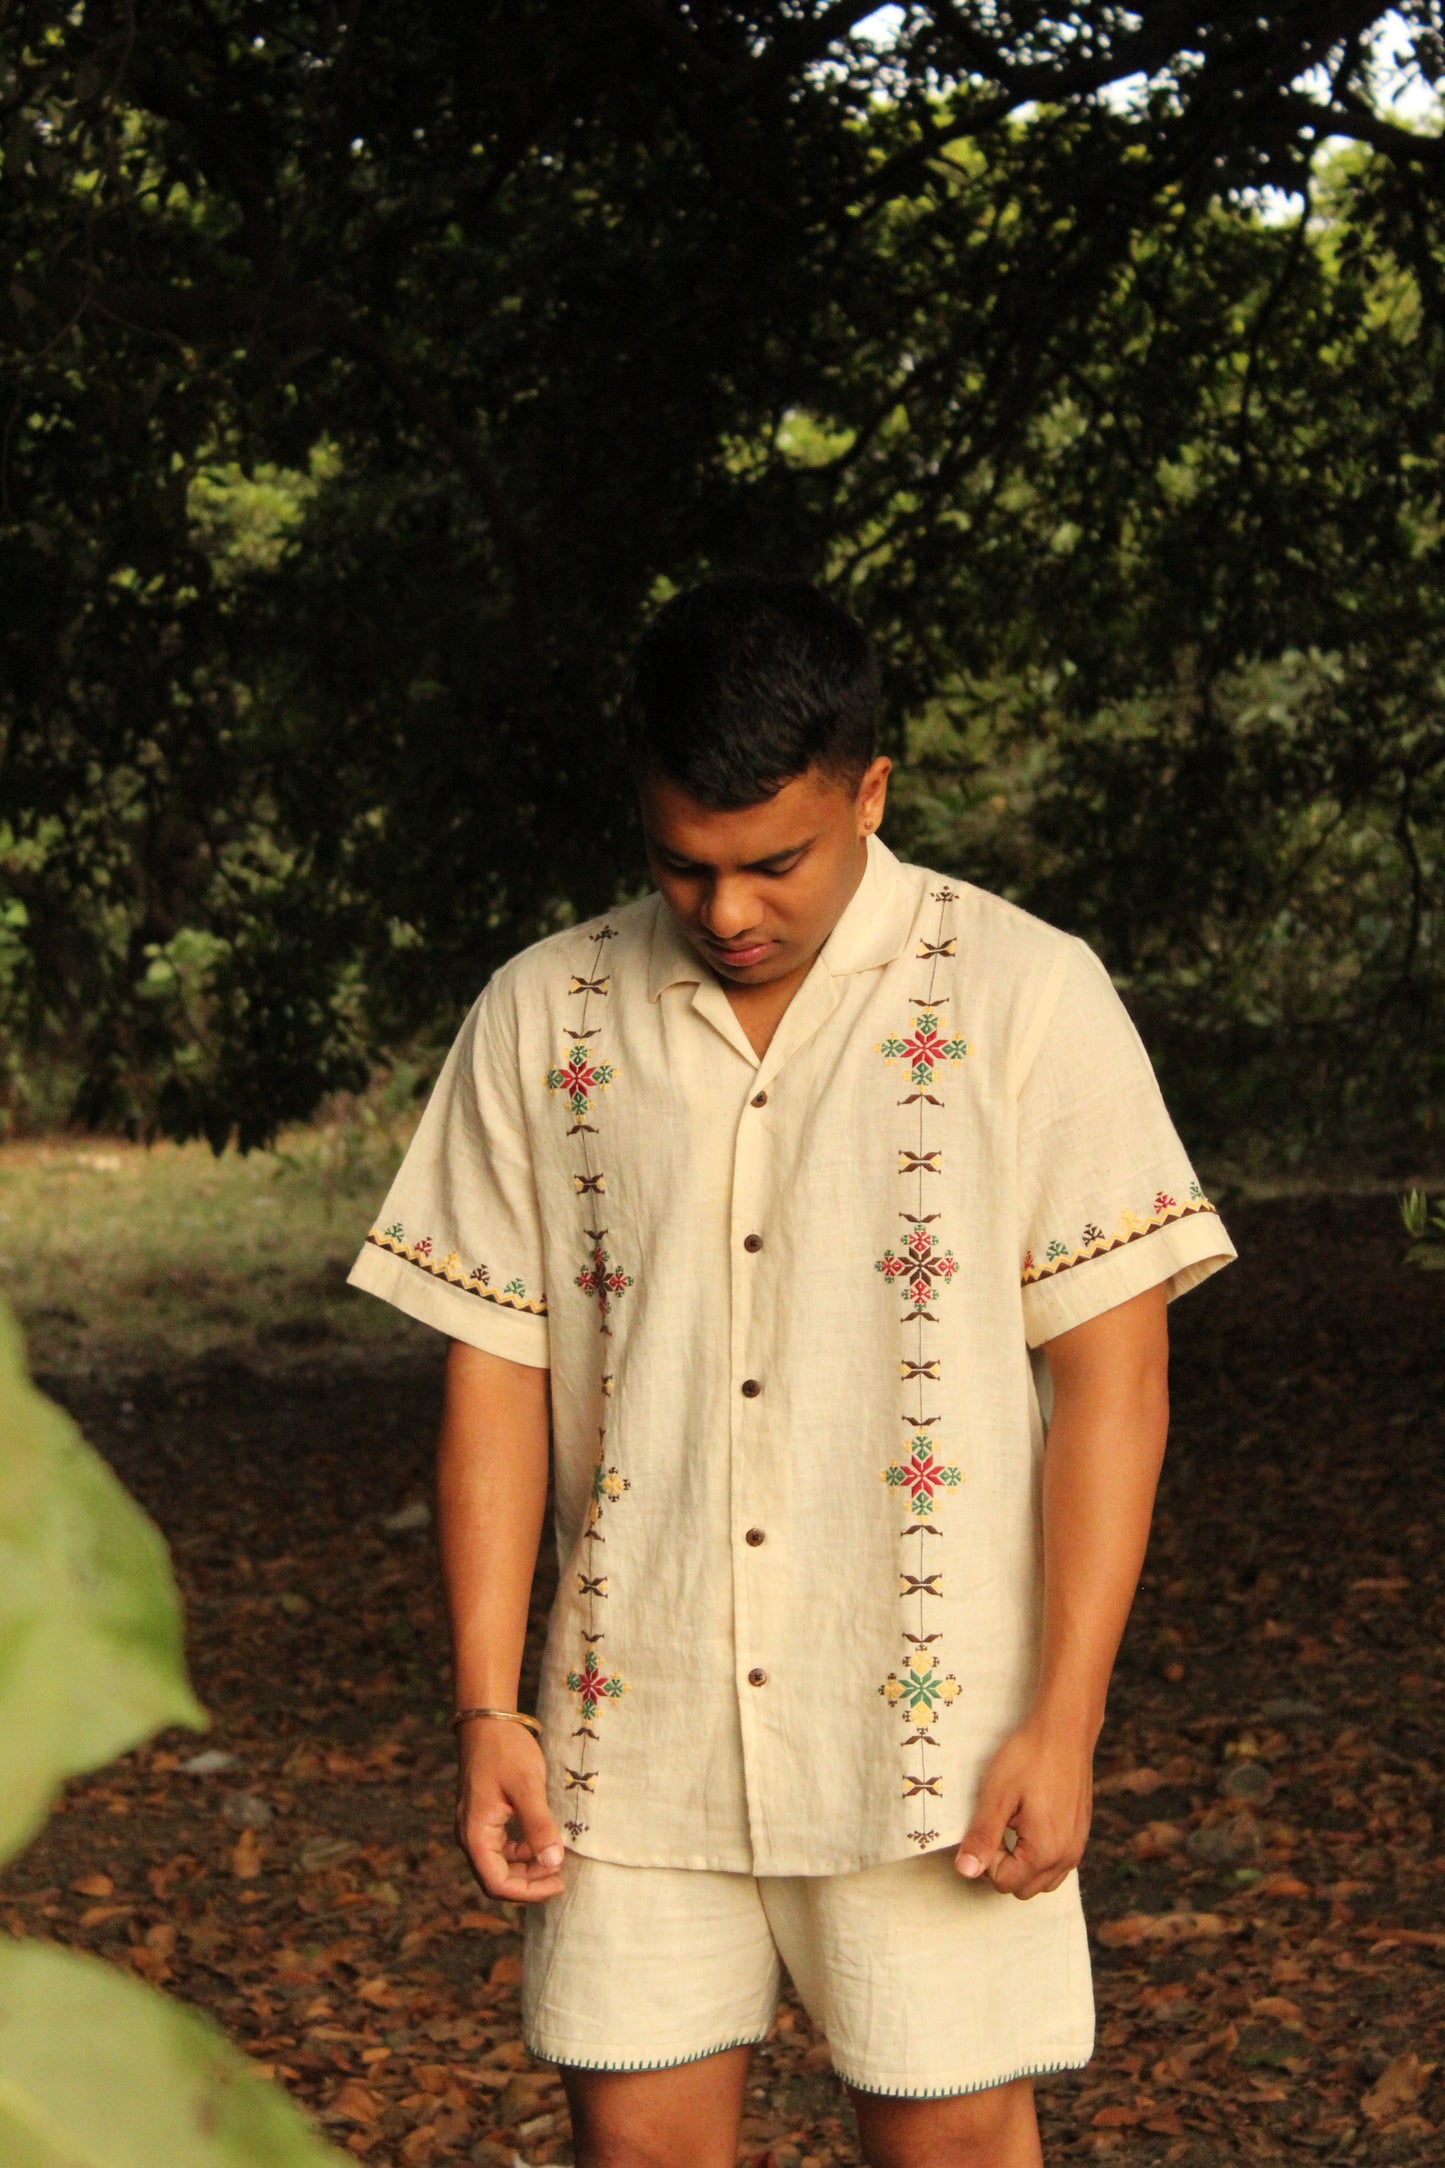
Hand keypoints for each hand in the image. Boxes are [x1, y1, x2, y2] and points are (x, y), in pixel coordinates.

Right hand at [455, 1719, 565, 1902]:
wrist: (487, 1720)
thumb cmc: (506, 1750)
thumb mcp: (527, 1787)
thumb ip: (539, 1826)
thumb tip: (554, 1863)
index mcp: (476, 1835)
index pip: (497, 1883)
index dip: (528, 1891)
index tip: (558, 1883)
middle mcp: (470, 1836)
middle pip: (497, 1878)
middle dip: (529, 1882)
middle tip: (561, 1875)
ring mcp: (475, 1827)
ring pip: (499, 1864)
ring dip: (526, 1867)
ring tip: (555, 1857)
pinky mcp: (483, 1817)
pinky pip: (500, 1847)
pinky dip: (521, 1851)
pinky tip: (541, 1840)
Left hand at [954, 1717, 1093, 1898]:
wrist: (1064, 1730)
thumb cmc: (1028, 1758)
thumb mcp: (996, 1796)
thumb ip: (982, 1837)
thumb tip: (966, 1872)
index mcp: (1045, 1852)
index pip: (1003, 1882)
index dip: (986, 1857)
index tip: (988, 1824)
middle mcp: (1067, 1857)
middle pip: (1023, 1888)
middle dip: (1004, 1866)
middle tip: (997, 1826)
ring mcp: (1077, 1846)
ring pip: (1043, 1881)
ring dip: (1022, 1865)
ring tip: (1012, 1826)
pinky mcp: (1081, 1834)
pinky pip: (1058, 1864)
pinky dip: (1040, 1856)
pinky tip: (1030, 1825)